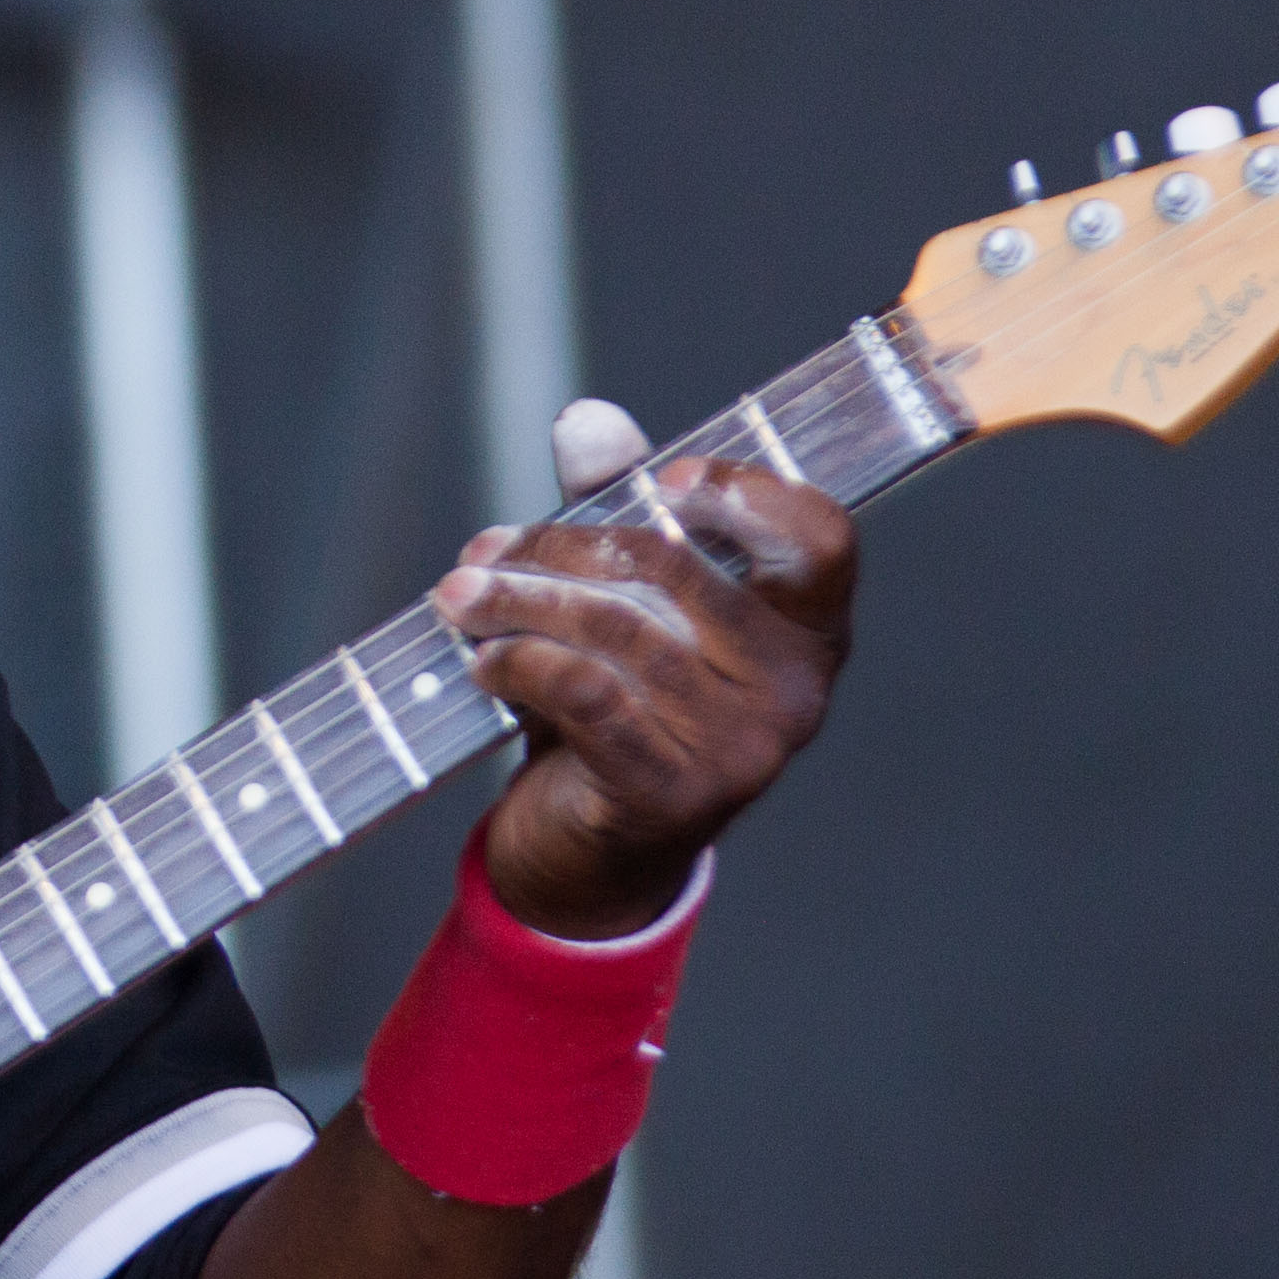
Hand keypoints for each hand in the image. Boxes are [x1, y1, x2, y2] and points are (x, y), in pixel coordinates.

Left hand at [433, 399, 857, 939]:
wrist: (594, 856)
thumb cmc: (618, 709)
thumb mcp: (623, 606)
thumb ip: (618, 507)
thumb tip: (589, 422)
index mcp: (808, 631)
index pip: (819, 538)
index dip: (747, 494)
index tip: (665, 477)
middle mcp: (795, 690)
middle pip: (673, 569)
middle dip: (558, 547)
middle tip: (481, 553)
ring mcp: (743, 747)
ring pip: (617, 629)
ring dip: (519, 602)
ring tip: (458, 597)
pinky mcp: (675, 792)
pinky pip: (587, 693)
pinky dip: (520, 662)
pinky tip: (481, 659)